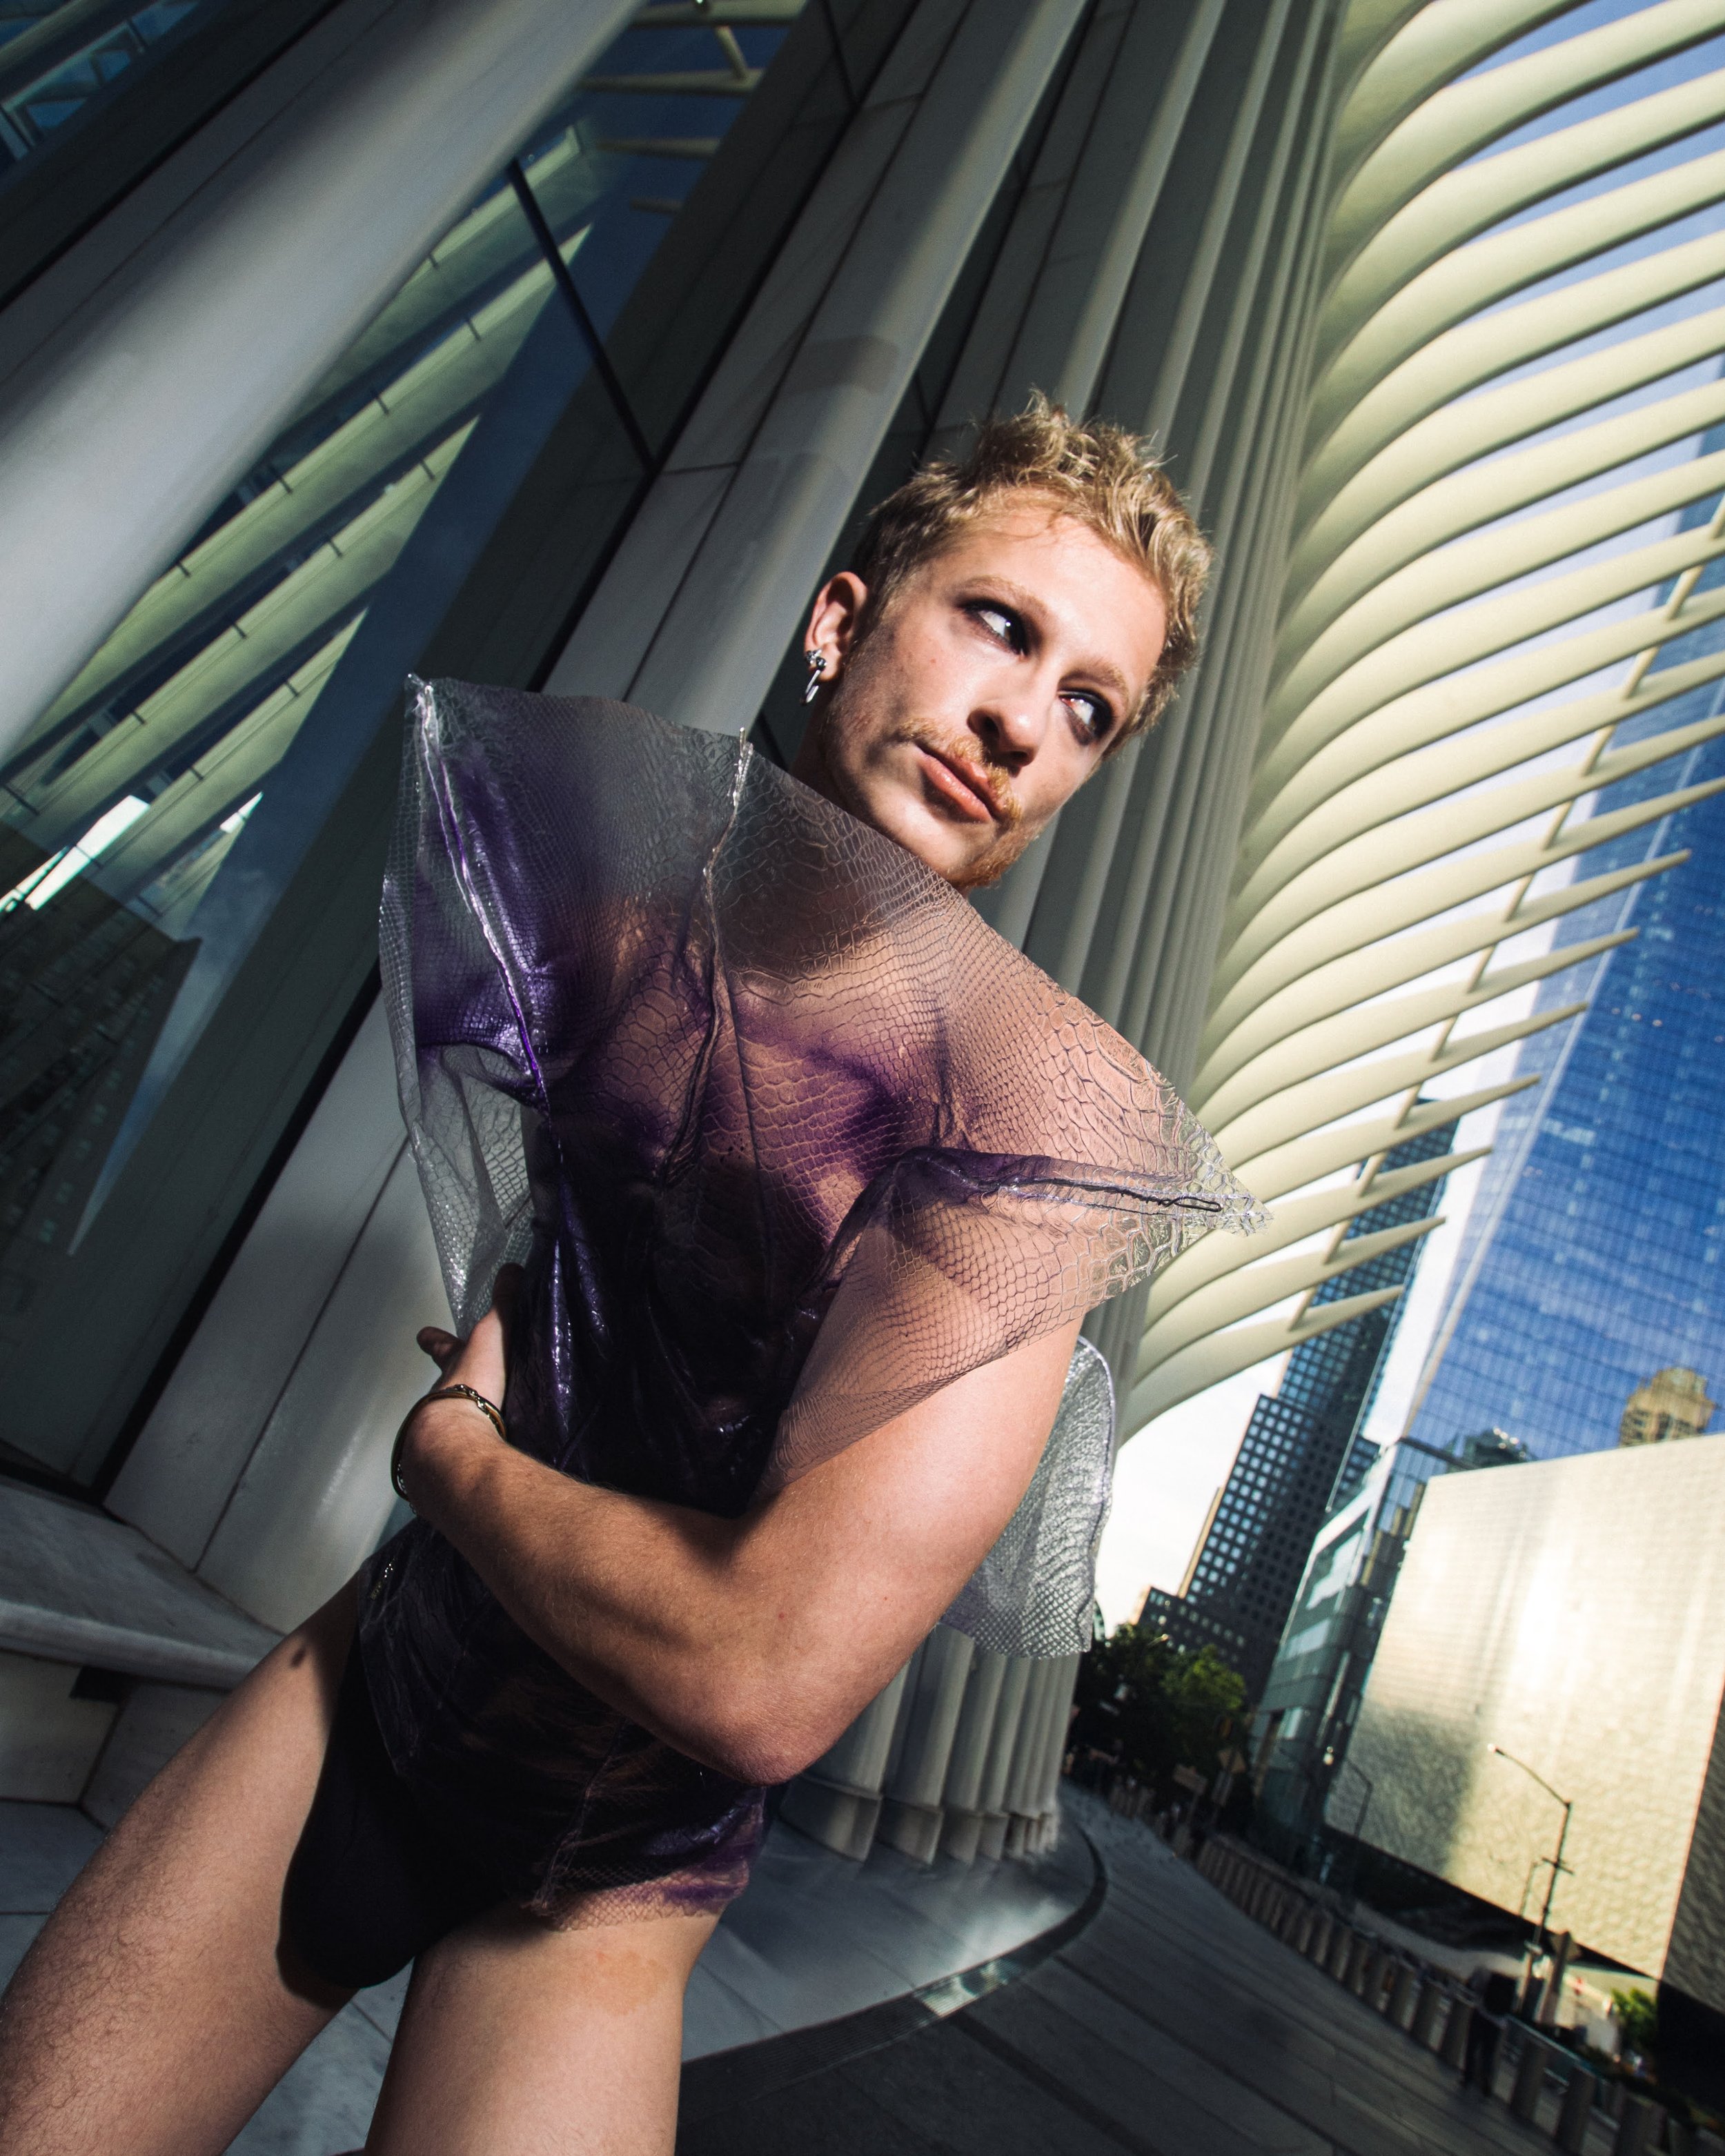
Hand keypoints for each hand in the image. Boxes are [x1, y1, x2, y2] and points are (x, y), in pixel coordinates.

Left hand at [395, 1267, 519, 1514]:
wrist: (457, 1440)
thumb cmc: (472, 1385)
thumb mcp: (492, 1334)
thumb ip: (504, 1304)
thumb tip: (511, 1270)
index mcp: (452, 1369)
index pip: (441, 1347)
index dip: (435, 1339)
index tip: (424, 1334)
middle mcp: (443, 1400)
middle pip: (443, 1390)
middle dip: (452, 1388)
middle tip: (459, 1388)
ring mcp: (449, 1433)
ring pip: (454, 1424)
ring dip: (466, 1422)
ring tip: (483, 1425)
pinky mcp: (461, 1461)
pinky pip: (470, 1454)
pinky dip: (478, 1452)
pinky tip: (492, 1457)